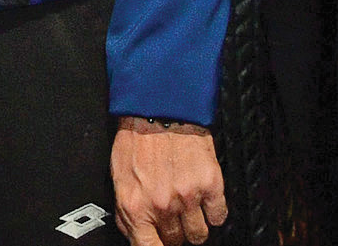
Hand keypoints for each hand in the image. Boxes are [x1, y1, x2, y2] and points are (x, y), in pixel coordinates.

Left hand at [111, 120, 225, 245]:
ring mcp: (188, 197)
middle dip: (172, 230)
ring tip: (186, 201)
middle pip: (175, 242)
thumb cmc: (136, 137)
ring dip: (193, 222)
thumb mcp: (118, 174)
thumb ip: (127, 210)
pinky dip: (213, 210)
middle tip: (169, 209)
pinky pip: (218, 217)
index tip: (160, 244)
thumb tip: (135, 235)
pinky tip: (202, 194)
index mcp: (135, 205)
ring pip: (198, 235)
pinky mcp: (210, 185)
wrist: (158, 105)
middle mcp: (162, 205)